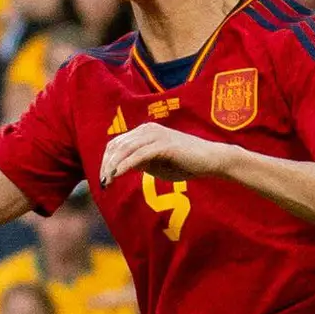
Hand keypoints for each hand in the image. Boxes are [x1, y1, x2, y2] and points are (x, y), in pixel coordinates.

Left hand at [98, 119, 226, 188]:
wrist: (212, 160)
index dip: (106, 161)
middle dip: (106, 165)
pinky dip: (126, 165)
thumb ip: (139, 162)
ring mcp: (156, 135)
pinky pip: (139, 155)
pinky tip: (118, 175)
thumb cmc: (185, 163)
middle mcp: (147, 129)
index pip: (116, 144)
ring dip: (113, 166)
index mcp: (144, 132)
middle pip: (117, 146)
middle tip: (102, 183)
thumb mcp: (156, 164)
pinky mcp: (164, 144)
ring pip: (125, 149)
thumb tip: (119, 168)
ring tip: (107, 181)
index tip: (102, 178)